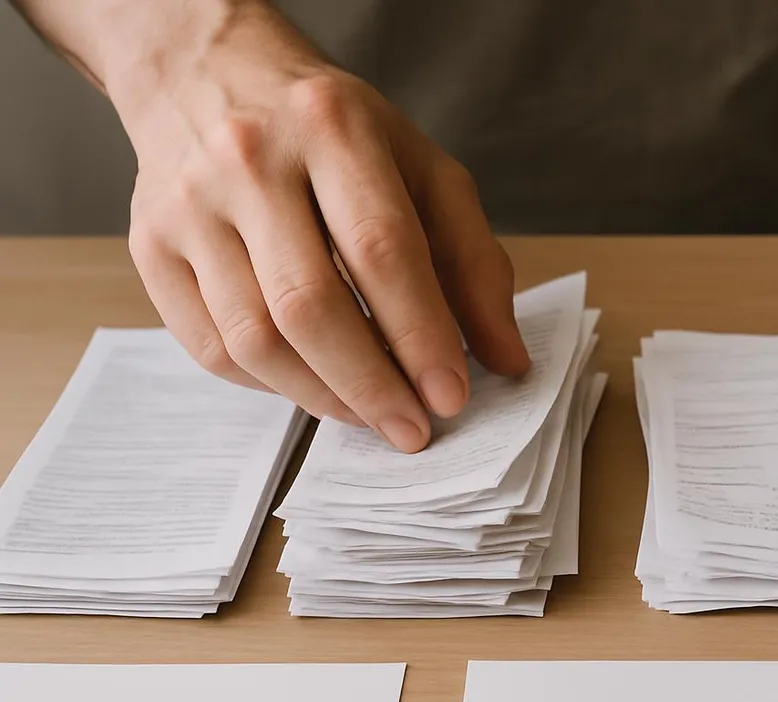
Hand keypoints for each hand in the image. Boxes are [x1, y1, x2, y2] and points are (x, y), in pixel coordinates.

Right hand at [106, 2, 527, 451]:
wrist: (212, 74)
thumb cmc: (335, 136)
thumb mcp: (424, 171)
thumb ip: (475, 264)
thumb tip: (505, 359)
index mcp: (332, 128)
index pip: (381, 250)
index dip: (421, 335)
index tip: (451, 396)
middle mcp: (250, 160)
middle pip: (309, 305)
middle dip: (371, 385)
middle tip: (412, 429)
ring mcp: (188, 205)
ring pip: (254, 338)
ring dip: (322, 396)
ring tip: (370, 414)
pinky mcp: (151, 246)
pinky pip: (212, 348)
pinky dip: (272, 385)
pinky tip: (314, 384)